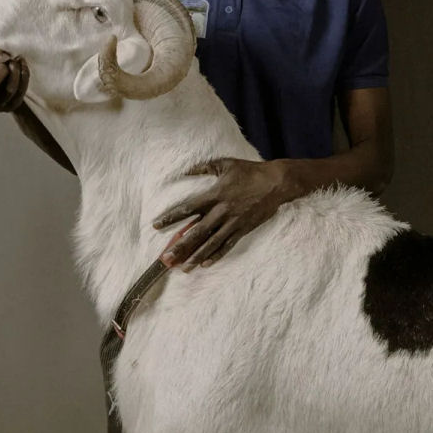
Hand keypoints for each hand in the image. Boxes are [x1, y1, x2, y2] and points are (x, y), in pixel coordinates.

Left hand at [153, 158, 302, 268]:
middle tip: (166, 259)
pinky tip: (205, 264)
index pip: (187, 209)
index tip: (156, 225)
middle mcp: (222, 211)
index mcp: (215, 195)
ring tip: (183, 268)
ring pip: (211, 243)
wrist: (276, 183)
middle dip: (180, 246)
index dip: (171, 218)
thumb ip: (203, 167)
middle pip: (196, 232)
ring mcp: (233, 223)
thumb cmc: (250, 171)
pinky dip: (216, 255)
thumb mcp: (225, 163)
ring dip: (196, 256)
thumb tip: (184, 171)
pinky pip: (227, 245)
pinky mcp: (243, 229)